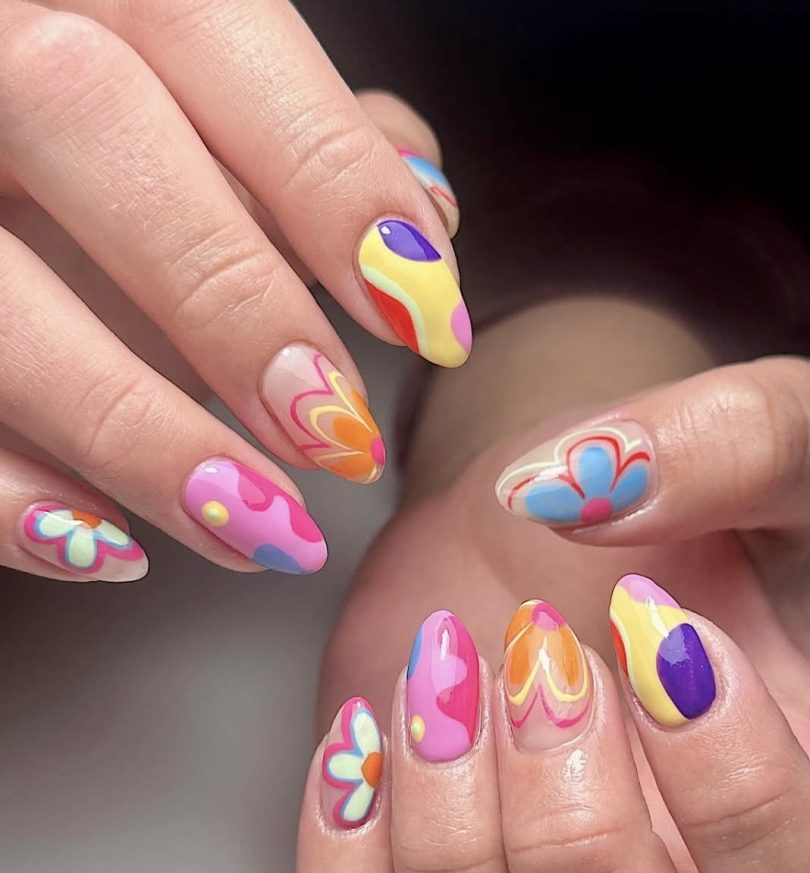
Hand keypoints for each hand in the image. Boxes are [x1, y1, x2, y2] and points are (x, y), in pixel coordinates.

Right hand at [0, 0, 465, 582]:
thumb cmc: (95, 155)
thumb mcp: (196, 113)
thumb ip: (308, 139)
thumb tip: (428, 208)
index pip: (210, 34)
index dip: (333, 178)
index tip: (428, 319)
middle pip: (86, 118)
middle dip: (234, 298)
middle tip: (340, 436)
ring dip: (138, 432)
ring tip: (263, 530)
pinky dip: (6, 492)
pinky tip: (106, 545)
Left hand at [295, 299, 809, 872]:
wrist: (548, 525)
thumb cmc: (671, 499)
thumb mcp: (755, 443)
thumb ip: (726, 445)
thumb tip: (590, 488)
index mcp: (788, 834)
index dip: (737, 795)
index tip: (660, 631)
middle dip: (571, 832)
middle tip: (539, 658)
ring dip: (446, 835)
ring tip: (444, 676)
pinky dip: (343, 854)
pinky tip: (370, 729)